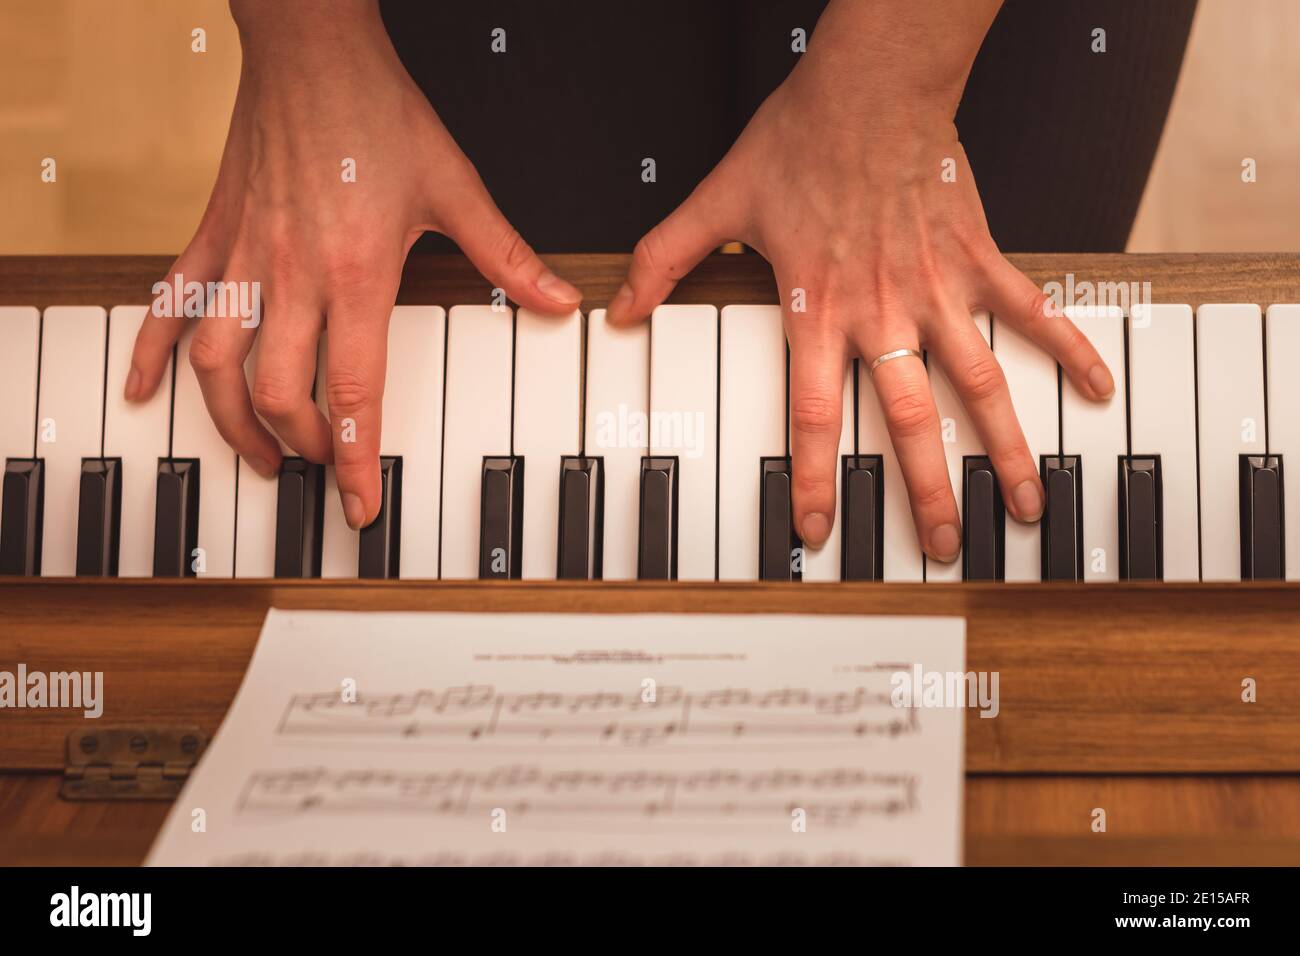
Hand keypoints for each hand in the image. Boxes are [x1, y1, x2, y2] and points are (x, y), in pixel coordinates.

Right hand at [126, 0, 580, 528]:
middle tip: (323, 468)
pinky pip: (168, 302)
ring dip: (232, 420)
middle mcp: (291, 276)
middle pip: (280, 393)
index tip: (362, 505)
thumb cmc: (378, 113)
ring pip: (215, 364)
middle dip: (303, 447)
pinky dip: (151, 351)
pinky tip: (145, 390)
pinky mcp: (213, 235)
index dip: (356, 460)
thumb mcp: (456, 188)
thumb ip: (506, 257)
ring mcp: (243, 259)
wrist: (312, 51)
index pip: (352, 393)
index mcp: (356, 274)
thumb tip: (556, 300)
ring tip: (260, 454)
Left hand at [606, 0, 1112, 560]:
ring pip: (980, 384)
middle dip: (927, 493)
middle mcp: (882, 312)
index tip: (822, 530)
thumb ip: (664, 262)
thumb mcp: (716, 202)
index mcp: (818, 311)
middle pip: (911, 421)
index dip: (818, 481)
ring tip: (1026, 503)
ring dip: (1004, 449)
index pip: (815, 418)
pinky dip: (1068, 349)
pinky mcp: (977, 258)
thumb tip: (620, 308)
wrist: (868, 83)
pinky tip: (1094, 389)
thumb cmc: (800, 138)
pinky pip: (1032, 311)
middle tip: (944, 546)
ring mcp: (938, 290)